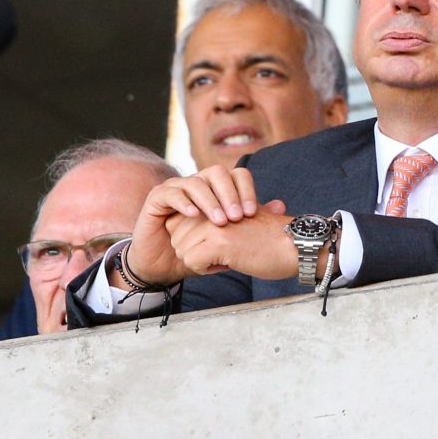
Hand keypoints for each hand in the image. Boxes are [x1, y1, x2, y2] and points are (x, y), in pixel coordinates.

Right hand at [114, 166, 264, 288]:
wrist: (164, 265)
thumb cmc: (198, 251)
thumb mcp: (228, 240)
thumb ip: (252, 222)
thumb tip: (280, 205)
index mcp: (217, 189)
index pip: (236, 175)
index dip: (246, 190)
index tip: (252, 213)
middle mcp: (198, 183)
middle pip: (217, 173)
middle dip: (229, 194)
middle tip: (237, 216)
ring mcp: (177, 187)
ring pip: (195, 182)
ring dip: (210, 201)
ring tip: (220, 221)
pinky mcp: (157, 197)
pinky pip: (171, 192)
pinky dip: (184, 202)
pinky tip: (194, 215)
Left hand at [167, 202, 304, 280]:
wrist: (294, 245)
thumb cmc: (269, 238)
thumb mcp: (236, 222)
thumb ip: (212, 221)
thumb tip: (182, 235)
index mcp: (215, 200)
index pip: (178, 221)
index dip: (192, 238)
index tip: (216, 242)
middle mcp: (212, 208)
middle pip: (176, 237)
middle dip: (194, 251)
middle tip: (224, 251)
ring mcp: (214, 224)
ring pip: (182, 250)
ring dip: (201, 261)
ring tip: (228, 256)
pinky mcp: (218, 243)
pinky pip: (192, 262)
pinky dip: (206, 270)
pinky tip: (228, 263)